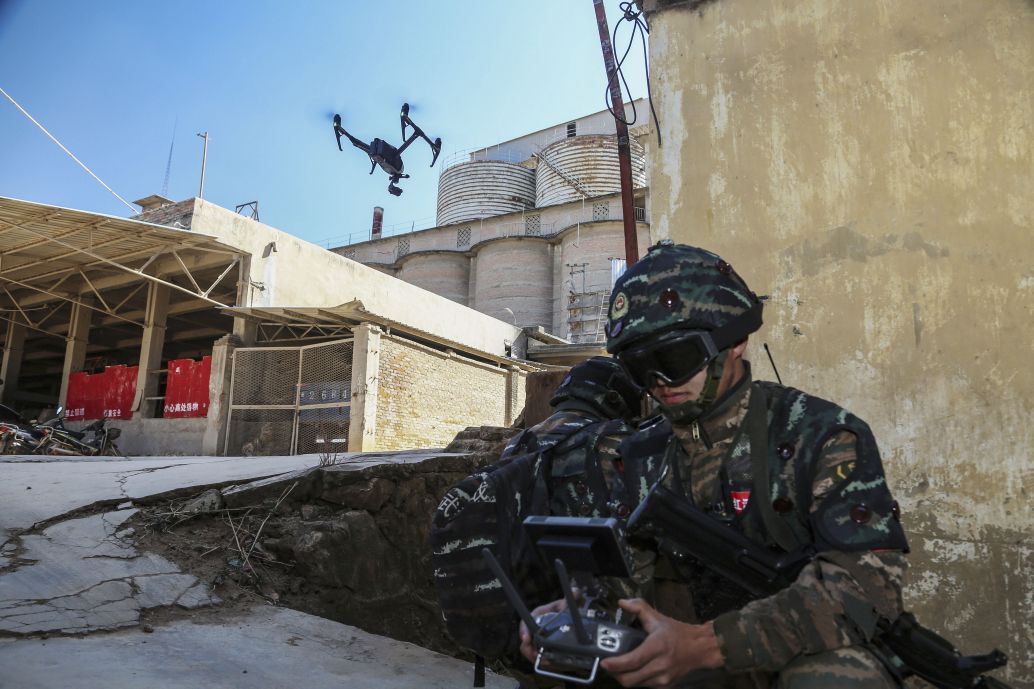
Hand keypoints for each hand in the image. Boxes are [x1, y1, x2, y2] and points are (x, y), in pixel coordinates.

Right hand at [518, 598, 567, 663]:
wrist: (572, 619)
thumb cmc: (565, 610)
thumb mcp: (567, 603)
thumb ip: (571, 597)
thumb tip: (574, 591)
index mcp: (537, 616)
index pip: (525, 623)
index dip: (524, 631)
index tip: (526, 638)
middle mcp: (535, 630)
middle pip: (526, 643)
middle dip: (529, 650)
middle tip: (537, 655)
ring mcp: (539, 642)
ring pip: (532, 653)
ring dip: (537, 659)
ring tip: (546, 662)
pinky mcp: (545, 652)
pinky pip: (541, 660)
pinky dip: (545, 663)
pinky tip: (552, 664)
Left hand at [600, 598, 723, 687]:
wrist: (701, 649)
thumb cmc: (677, 633)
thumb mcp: (658, 617)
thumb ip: (639, 607)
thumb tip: (621, 602)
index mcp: (657, 647)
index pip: (633, 660)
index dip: (616, 664)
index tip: (604, 662)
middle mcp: (660, 665)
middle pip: (630, 679)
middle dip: (615, 674)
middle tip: (608, 665)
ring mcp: (664, 679)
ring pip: (636, 685)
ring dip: (624, 678)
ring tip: (619, 668)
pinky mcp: (666, 686)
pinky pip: (645, 687)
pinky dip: (636, 681)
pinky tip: (634, 671)